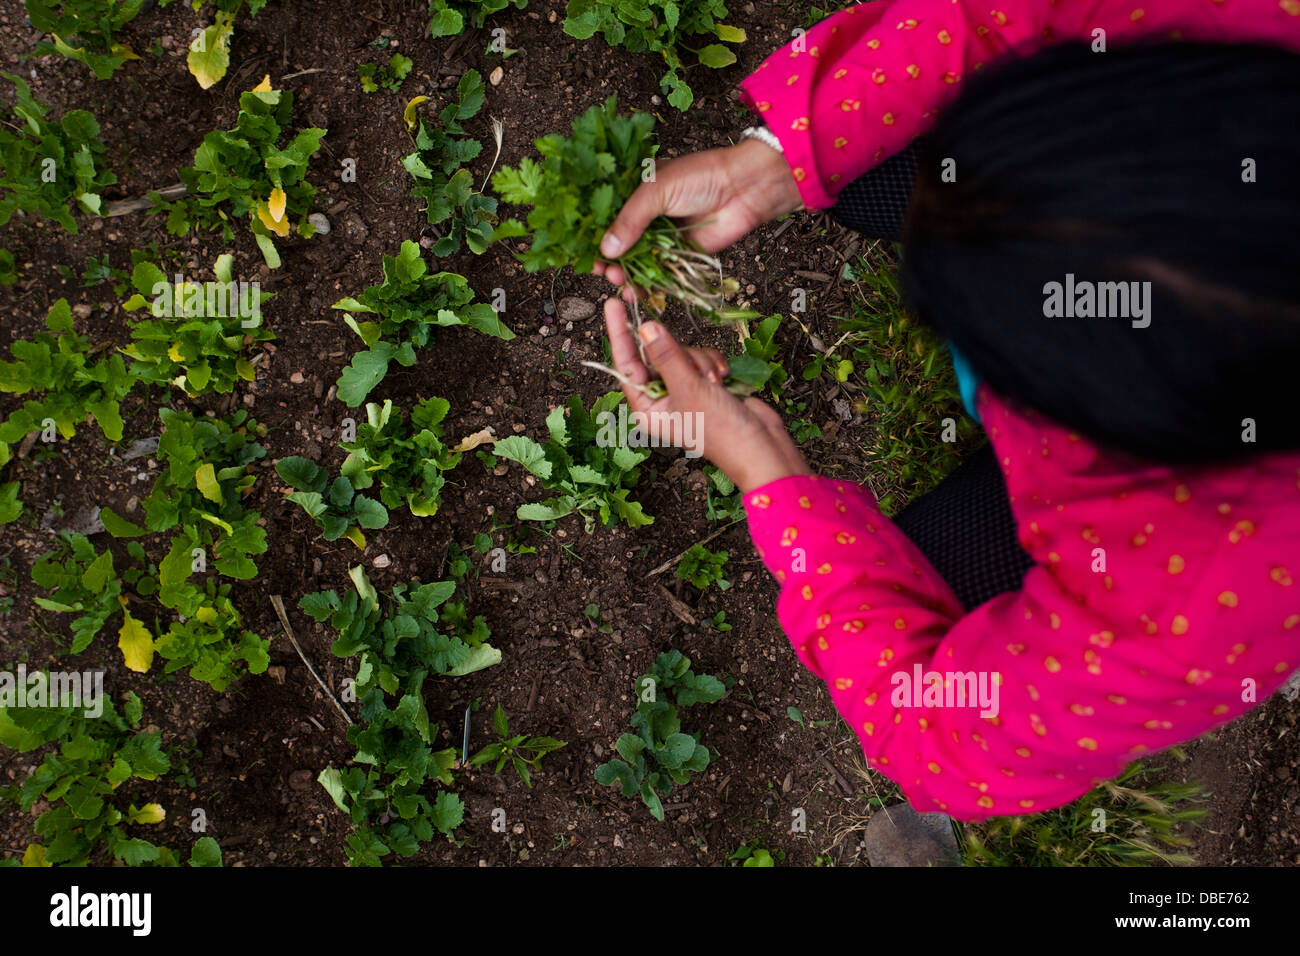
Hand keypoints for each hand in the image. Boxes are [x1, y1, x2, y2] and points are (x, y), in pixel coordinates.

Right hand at [593, 139, 802, 300]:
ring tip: (616, 281)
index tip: (581, 250)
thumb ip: (631, 220)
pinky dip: (646, 284)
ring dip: (624, 273)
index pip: (607, 214)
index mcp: (637, 191)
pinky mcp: (681, 254)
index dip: (593, 233)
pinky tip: (633, 292)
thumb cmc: (701, 176)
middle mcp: (648, 214)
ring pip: (637, 260)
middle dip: (607, 258)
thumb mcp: (657, 191)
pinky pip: (659, 273)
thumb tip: (606, 250)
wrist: (745, 188)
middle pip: (620, 241)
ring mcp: (664, 235)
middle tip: (600, 270)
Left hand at [604, 298, 811, 493]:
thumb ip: (666, 356)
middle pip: (656, 355)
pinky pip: (701, 358)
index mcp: (647, 408)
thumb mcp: (689, 389)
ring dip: (701, 361)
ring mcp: (684, 390)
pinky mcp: (705, 383)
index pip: (626, 364)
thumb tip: (645, 328)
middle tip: (697, 373)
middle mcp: (661, 399)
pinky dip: (713, 363)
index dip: (620, 333)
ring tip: (714, 382)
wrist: (761, 447)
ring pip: (683, 353)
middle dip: (679, 355)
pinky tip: (724, 378)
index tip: (614, 304)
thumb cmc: (721, 430)